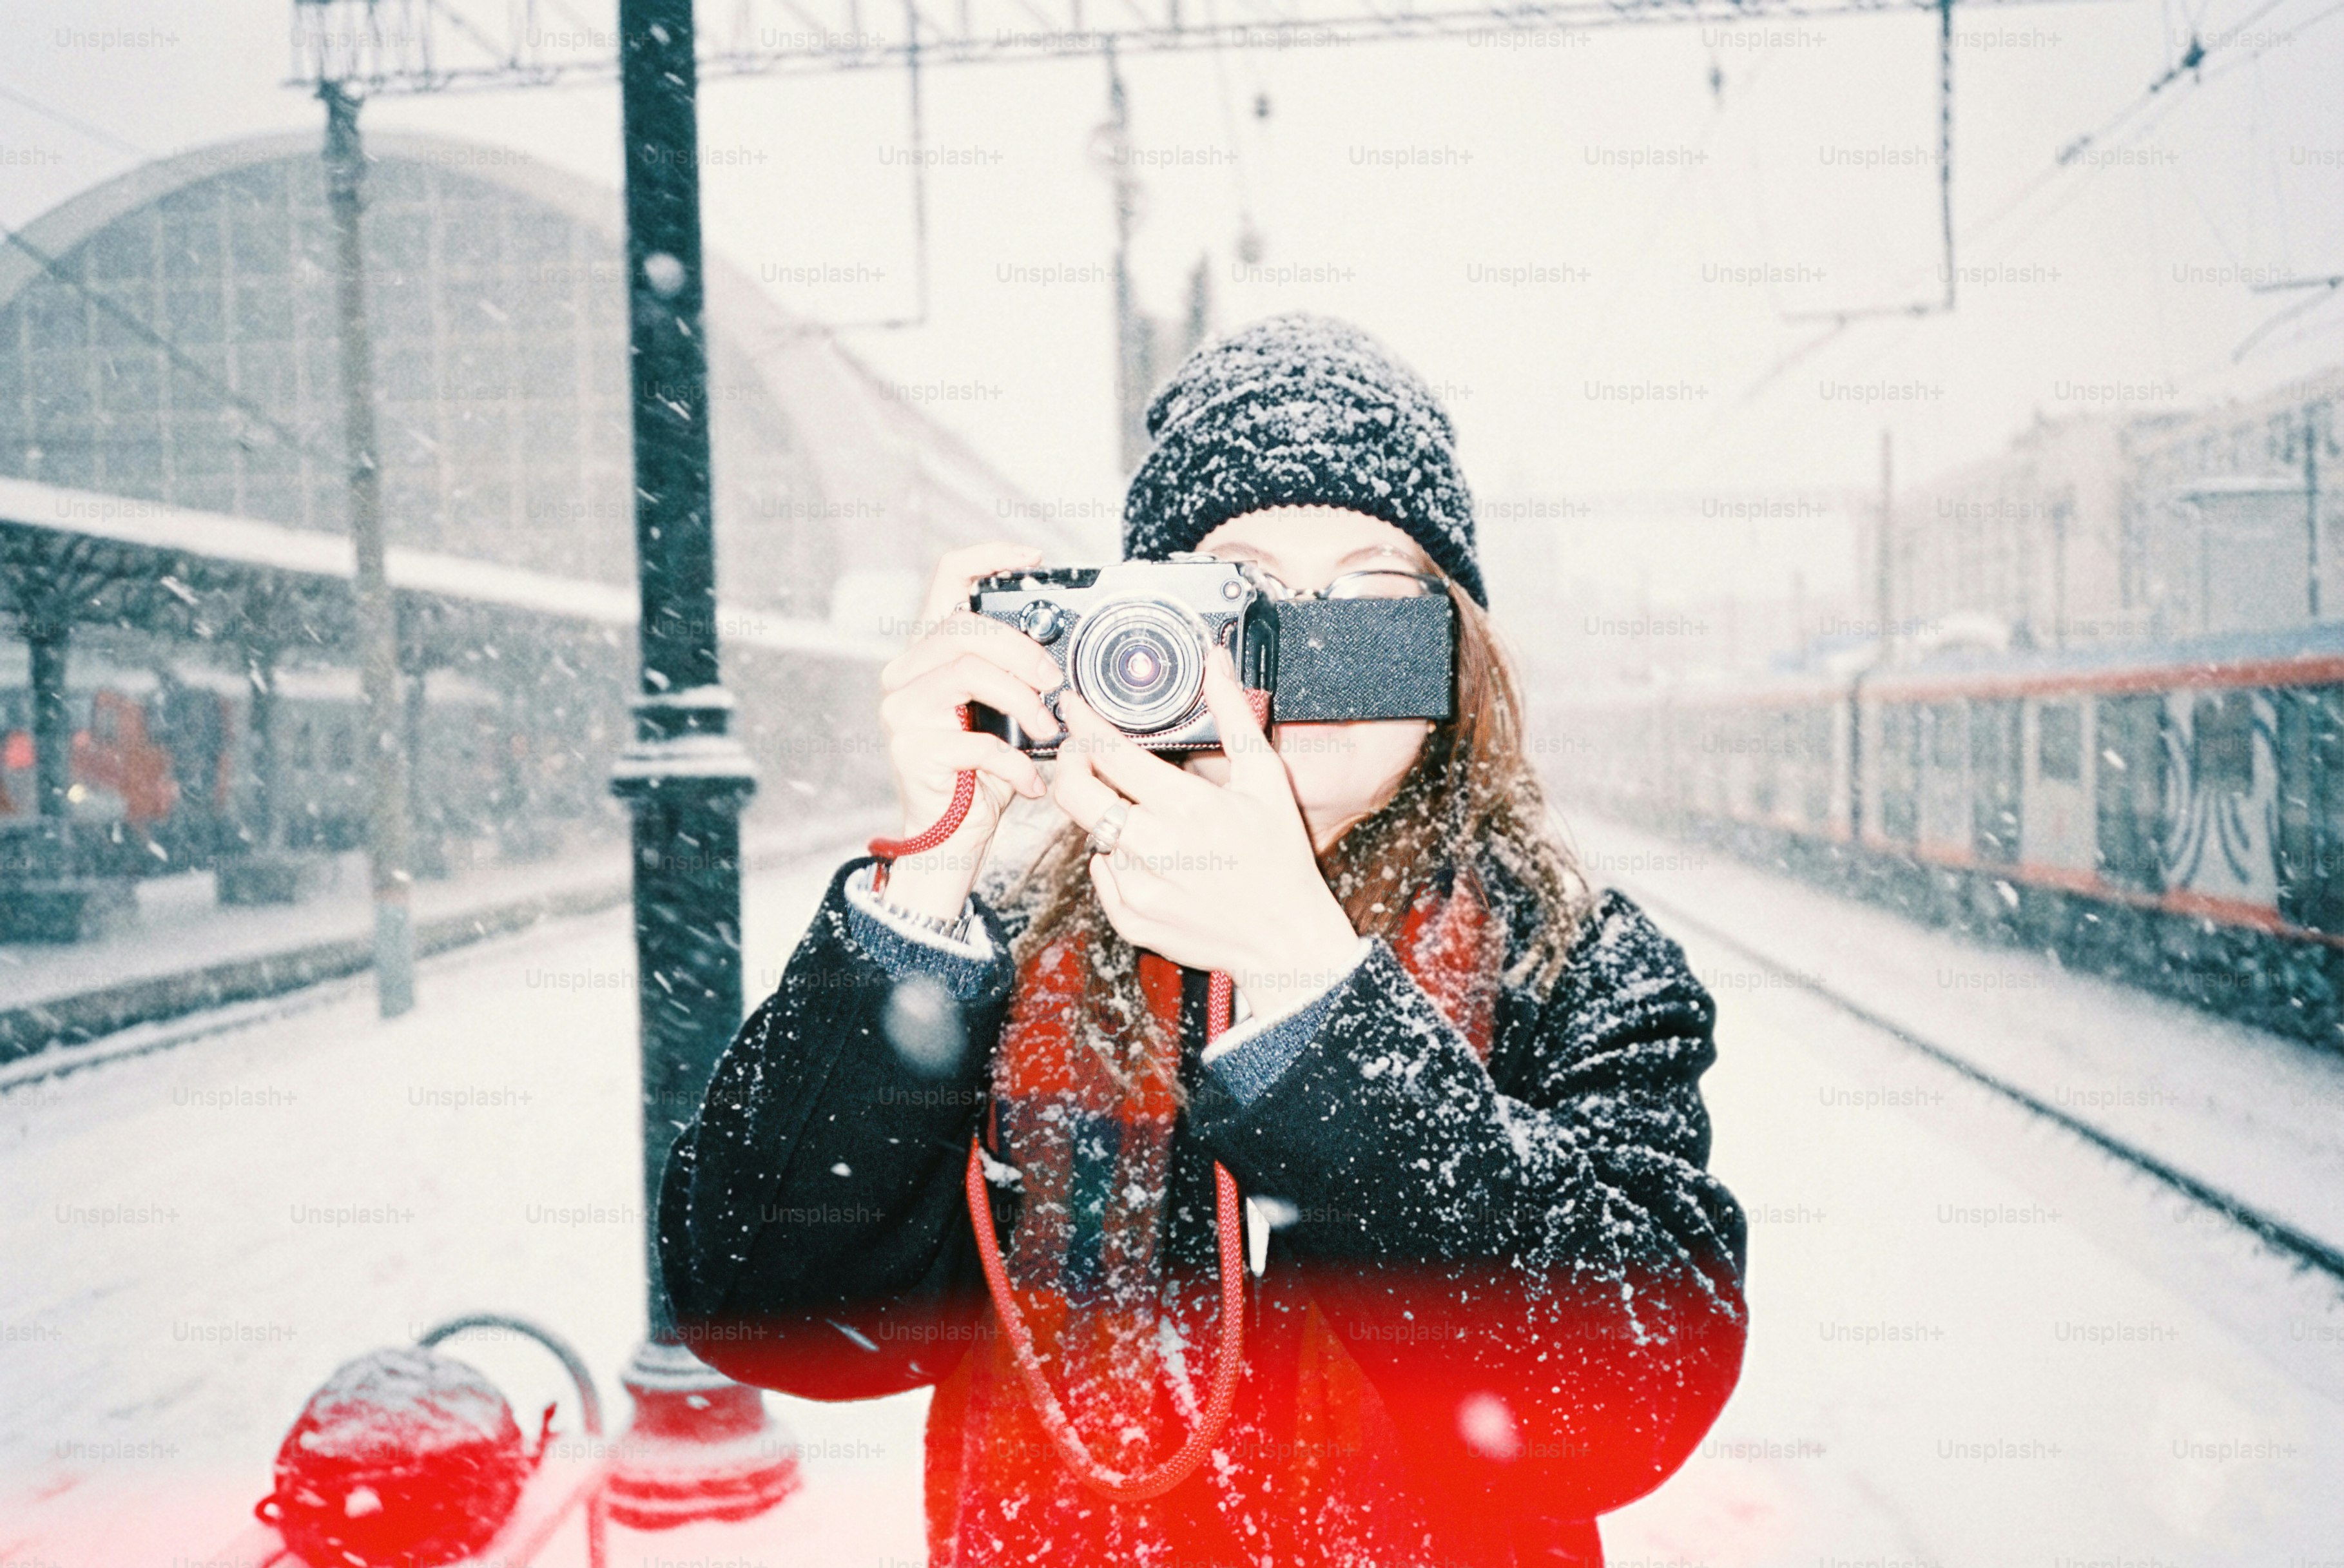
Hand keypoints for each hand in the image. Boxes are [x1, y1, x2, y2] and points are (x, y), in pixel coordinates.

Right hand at [876, 541, 1064, 919]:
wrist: (949, 838)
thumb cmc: (980, 774)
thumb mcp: (1004, 713)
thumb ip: (1017, 676)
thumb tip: (1064, 655)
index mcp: (928, 652)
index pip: (945, 578)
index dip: (988, 556)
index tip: (1033, 558)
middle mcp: (903, 672)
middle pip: (964, 627)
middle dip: (1022, 651)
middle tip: (1055, 683)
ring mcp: (900, 709)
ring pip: (968, 671)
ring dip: (1022, 702)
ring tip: (1046, 732)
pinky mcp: (910, 748)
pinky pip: (976, 739)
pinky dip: (1015, 762)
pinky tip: (1030, 782)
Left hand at [1050, 643, 1361, 1027]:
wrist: (1284, 940)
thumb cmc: (1279, 858)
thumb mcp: (1266, 779)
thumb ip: (1234, 717)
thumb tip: (1216, 663)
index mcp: (1185, 806)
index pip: (1109, 752)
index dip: (1083, 723)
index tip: (1074, 706)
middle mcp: (1153, 846)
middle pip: (1074, 792)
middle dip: (1070, 762)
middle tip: (1082, 753)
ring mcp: (1136, 885)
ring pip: (1091, 831)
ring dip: (1106, 814)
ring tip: (1144, 814)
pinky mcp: (1128, 917)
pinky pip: (1101, 872)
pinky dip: (1116, 858)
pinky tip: (1152, 857)